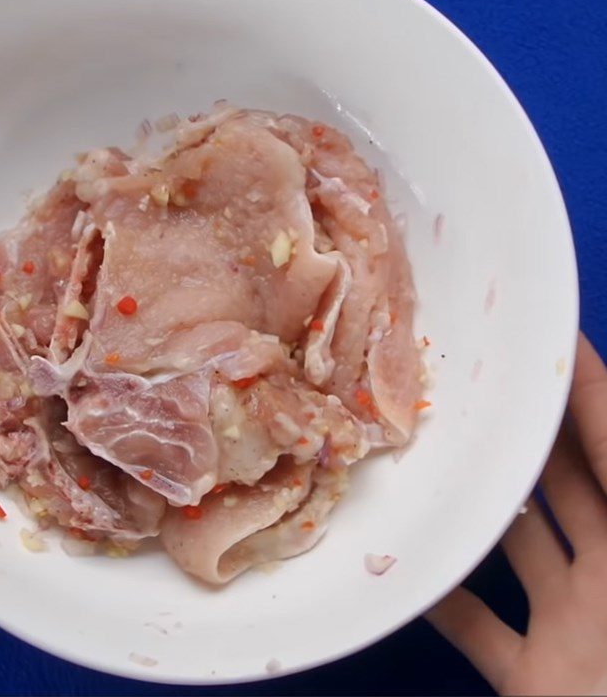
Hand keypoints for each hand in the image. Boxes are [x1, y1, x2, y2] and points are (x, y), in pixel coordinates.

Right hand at [427, 332, 606, 695]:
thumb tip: (575, 450)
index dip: (590, 388)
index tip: (546, 337)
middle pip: (569, 482)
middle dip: (527, 431)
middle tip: (474, 382)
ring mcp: (577, 626)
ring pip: (521, 542)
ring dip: (483, 503)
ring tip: (438, 454)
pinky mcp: (536, 674)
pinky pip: (482, 625)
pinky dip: (447, 597)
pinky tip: (413, 567)